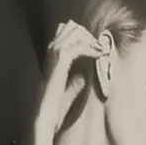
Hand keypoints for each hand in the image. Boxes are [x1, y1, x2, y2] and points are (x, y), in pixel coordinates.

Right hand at [36, 20, 110, 141]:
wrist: (44, 117)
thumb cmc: (53, 109)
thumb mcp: (66, 93)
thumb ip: (74, 84)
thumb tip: (83, 77)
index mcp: (51, 58)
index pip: (65, 32)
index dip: (82, 35)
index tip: (95, 47)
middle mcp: (50, 51)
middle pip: (70, 27)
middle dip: (88, 34)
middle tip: (100, 46)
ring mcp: (53, 54)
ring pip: (74, 32)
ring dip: (90, 39)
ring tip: (101, 49)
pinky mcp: (59, 61)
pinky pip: (77, 46)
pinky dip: (90, 48)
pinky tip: (98, 55)